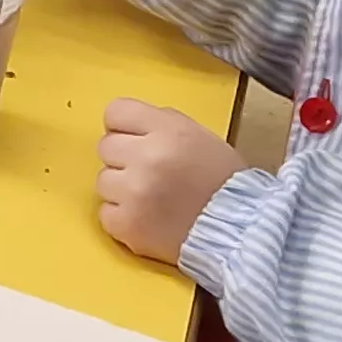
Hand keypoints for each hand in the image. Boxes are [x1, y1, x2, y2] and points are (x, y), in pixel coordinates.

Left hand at [97, 99, 248, 262]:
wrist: (238, 230)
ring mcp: (134, 193)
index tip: (134, 138)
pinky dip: (123, 216)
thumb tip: (126, 125)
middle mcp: (147, 158)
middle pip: (105, 146)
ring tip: (152, 197)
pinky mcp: (128, 225)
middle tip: (149, 172)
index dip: (123, 126)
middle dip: (124, 158)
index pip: (115, 112)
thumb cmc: (222, 182)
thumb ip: (162, 124)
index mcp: (168, 131)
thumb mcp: (199, 136)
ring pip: (103, 180)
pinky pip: (105, 212)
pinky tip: (148, 216)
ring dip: (122, 188)